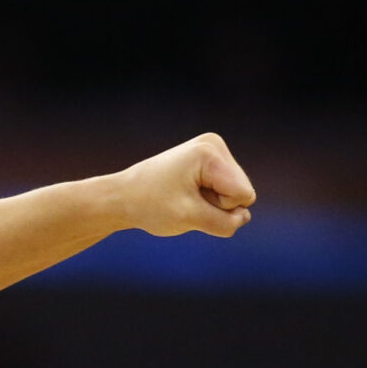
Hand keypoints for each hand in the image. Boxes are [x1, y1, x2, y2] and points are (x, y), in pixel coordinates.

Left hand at [117, 133, 255, 237]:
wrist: (122, 196)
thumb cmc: (150, 206)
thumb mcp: (189, 219)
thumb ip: (224, 223)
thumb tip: (244, 218)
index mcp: (209, 153)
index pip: (243, 194)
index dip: (220, 208)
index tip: (188, 201)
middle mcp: (214, 145)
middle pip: (241, 191)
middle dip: (216, 204)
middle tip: (183, 200)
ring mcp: (212, 150)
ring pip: (235, 192)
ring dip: (211, 203)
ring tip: (183, 196)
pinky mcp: (209, 160)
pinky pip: (225, 190)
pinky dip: (207, 198)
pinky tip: (185, 193)